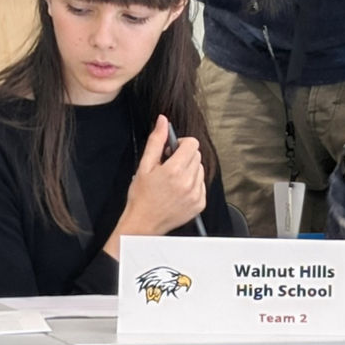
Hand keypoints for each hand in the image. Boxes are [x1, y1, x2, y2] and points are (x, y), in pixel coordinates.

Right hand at [116, 115, 206, 237]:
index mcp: (174, 171)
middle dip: (184, 156)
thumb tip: (162, 121)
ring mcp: (195, 194)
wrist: (144, 223)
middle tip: (169, 165)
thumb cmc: (141, 196)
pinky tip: (179, 188)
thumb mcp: (145, 165)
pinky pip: (202, 184)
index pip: (192, 144)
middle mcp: (188, 183)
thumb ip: (156, 140)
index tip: (172, 150)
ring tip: (173, 179)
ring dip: (189, 169)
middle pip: (197, 155)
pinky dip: (193, 183)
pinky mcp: (200, 204)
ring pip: (201, 169)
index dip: (181, 143)